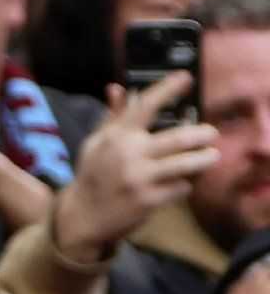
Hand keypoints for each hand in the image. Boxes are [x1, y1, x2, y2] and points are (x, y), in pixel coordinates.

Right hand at [54, 73, 216, 259]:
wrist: (82, 216)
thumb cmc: (93, 175)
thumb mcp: (96, 144)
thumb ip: (112, 117)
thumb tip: (117, 89)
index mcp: (116, 137)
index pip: (145, 106)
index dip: (168, 89)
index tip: (186, 78)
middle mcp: (129, 155)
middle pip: (179, 138)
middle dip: (202, 135)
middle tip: (210, 133)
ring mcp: (139, 178)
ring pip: (186, 164)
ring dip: (204, 159)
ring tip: (211, 156)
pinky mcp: (149, 200)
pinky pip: (180, 188)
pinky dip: (185, 184)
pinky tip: (181, 183)